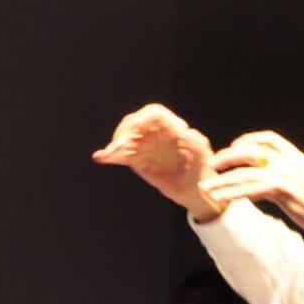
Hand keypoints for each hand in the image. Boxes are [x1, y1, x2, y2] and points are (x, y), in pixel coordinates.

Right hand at [93, 104, 224, 220]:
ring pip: (125, 138)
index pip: (154, 114)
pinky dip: (111, 156)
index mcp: (170, 127)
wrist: (195, 189)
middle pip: (135, 123)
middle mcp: (155, 134)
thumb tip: (187, 132)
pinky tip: (101, 157)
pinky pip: (121, 156)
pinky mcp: (137, 161)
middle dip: (126, 131)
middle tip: (121, 145)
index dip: (147, 118)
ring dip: (116, 144)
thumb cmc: (201, 169)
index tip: (144, 132)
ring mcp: (145, 147)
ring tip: (109, 153)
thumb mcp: (202, 154)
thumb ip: (195, 142)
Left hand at [200, 132, 303, 245]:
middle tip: (212, 165)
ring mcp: (286, 174)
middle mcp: (290, 161)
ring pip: (245, 172)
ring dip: (222, 180)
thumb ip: (288, 177)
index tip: (234, 147)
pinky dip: (233, 193)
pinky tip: (222, 198)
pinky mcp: (282, 190)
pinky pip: (250, 189)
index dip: (248, 140)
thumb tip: (268, 183)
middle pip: (251, 151)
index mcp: (297, 157)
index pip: (269, 139)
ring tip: (206, 187)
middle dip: (227, 156)